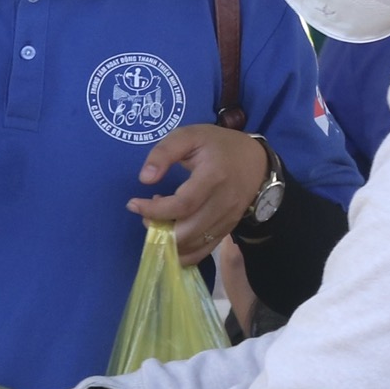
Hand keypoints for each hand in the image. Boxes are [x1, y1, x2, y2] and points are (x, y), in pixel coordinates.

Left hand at [129, 124, 268, 263]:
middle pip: (189, 230)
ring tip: (159, 221)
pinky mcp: (228, 229)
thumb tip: (145, 178)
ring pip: (195, 243)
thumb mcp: (189, 136)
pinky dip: (184, 252)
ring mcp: (229, 219)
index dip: (155, 210)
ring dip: (170, 240)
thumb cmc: (217, 145)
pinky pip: (205, 250)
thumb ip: (164, 152)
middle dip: (160, 229)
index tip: (133, 204)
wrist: (256, 160)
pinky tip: (170, 238)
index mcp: (214, 176)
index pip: (183, 204)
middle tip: (146, 216)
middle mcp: (224, 202)